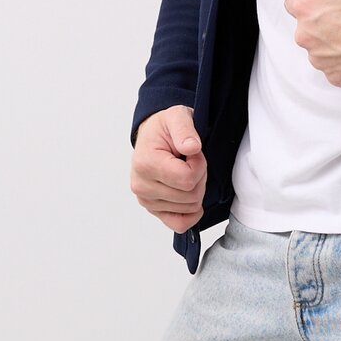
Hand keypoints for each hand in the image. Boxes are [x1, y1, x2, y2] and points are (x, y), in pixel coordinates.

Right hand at [130, 104, 206, 230]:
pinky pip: (180, 224)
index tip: (192, 152)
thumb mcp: (177, 116)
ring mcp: (147, 201)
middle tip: (189, 161)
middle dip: (199, 178)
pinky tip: (189, 195)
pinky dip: (190, 213)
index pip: (187, 179)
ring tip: (183, 171)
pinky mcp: (154, 211)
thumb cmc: (165, 128)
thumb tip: (192, 147)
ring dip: (195, 190)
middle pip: (191, 196)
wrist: (153, 137)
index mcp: (145, 164)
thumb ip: (185, 129)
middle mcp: (142, 186)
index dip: (199, 165)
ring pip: (190, 208)